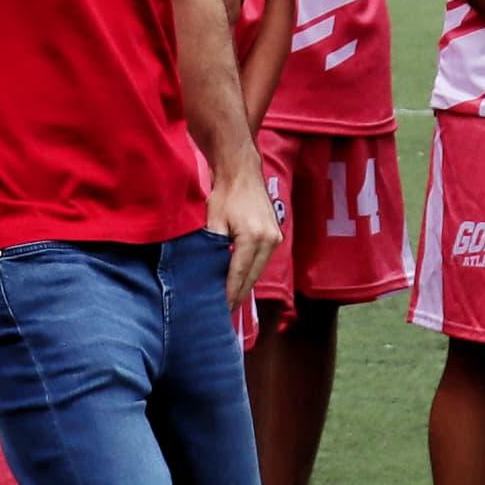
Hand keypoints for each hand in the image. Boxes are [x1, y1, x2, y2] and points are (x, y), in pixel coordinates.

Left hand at [210, 161, 281, 313]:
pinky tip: (240, 281)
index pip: (239, 274)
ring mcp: (275, 238)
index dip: (230, 293)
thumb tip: (209, 275)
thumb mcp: (213, 223)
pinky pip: (262, 261)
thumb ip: (212, 250)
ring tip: (231, 300)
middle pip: (252, 277)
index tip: (221, 309)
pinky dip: (251, 272)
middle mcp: (269, 240)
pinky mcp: (275, 235)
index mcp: (252, 237)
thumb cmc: (225, 195)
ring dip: (246, 285)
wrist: (242, 173)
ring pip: (259, 270)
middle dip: (239, 295)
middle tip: (224, 312)